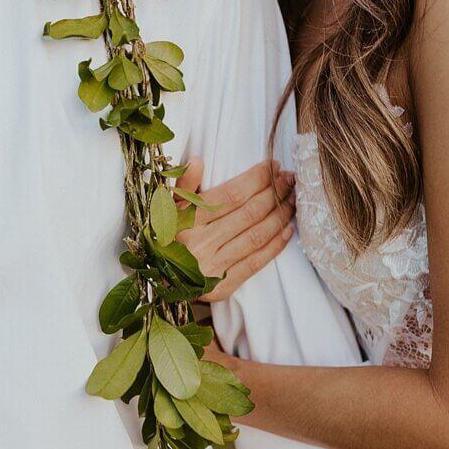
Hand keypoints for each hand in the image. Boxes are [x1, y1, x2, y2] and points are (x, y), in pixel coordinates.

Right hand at [176, 157, 294, 301]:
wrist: (155, 280)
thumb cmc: (164, 237)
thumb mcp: (166, 208)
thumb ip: (184, 185)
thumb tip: (198, 161)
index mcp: (188, 220)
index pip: (232, 194)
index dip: (256, 178)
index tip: (273, 166)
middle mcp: (202, 243)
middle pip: (249, 213)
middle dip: (274, 192)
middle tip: (289, 178)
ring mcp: (213, 267)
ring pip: (256, 236)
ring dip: (279, 216)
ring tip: (292, 199)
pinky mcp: (222, 287)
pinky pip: (255, 263)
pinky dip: (275, 246)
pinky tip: (287, 230)